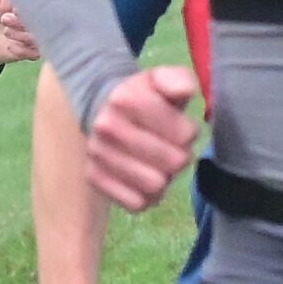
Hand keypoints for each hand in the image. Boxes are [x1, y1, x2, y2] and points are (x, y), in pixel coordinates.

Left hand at [0, 0, 38, 63]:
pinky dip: (23, 50)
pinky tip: (10, 45)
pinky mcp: (31, 51)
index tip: (14, 7)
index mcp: (30, 2)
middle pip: (43, 20)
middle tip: (5, 18)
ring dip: (23, 35)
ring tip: (6, 31)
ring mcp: (36, 34)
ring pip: (40, 37)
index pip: (41, 1)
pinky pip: (35, 53)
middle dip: (24, 21)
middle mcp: (37, 17)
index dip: (30, 5)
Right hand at [87, 66, 201, 211]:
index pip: (185, 135)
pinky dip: (146, 196)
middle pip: (174, 162)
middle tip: (170, 148)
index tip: (180, 128)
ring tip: (158, 164)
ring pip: (155, 186)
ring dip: (164, 178)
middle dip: (179, 156)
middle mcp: (107, 127)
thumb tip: (184, 91)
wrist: (102, 109)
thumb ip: (178, 80)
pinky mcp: (94, 178)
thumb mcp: (162, 80)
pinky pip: (136, 203)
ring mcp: (97, 154)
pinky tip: (143, 179)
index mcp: (126, 98)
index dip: (189, 133)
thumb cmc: (144, 98)